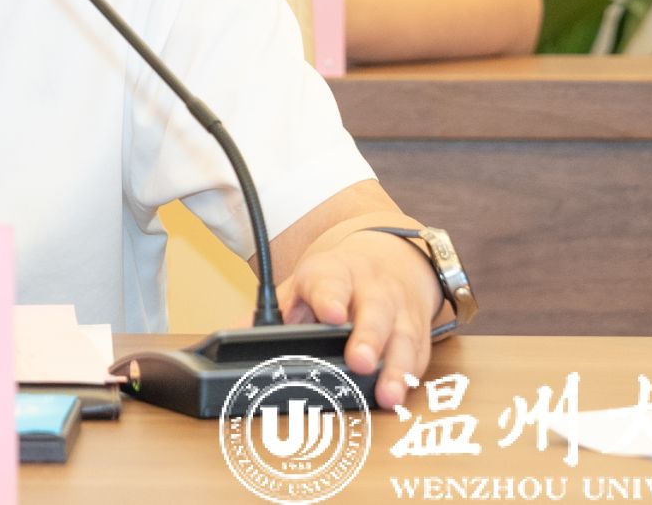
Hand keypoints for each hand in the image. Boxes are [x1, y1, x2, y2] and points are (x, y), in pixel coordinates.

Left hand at [275, 230, 444, 408]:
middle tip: (358, 361)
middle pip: (374, 310)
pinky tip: (404, 393)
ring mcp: (400, 310)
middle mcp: (372, 289)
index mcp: (334, 274)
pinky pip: (419, 353)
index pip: (330, 282)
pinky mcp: (419, 331)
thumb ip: (270, 312)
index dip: (329, 297)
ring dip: (396, 367)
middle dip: (367, 337)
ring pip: (402, 336)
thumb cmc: (337, 282)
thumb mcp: (302, 285)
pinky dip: (413, 375)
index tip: (329, 313)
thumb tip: (232, 335)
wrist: (390, 258)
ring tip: (387, 393)